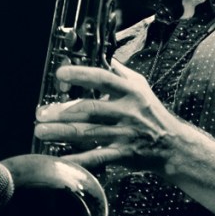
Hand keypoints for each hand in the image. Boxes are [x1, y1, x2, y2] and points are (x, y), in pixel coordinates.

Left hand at [34, 59, 182, 172]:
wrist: (173, 144)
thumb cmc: (153, 113)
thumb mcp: (142, 88)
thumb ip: (121, 73)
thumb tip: (104, 56)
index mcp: (131, 92)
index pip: (104, 79)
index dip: (82, 76)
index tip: (61, 74)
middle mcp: (128, 112)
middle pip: (92, 109)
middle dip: (64, 111)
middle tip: (42, 112)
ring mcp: (126, 134)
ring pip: (89, 133)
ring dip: (62, 133)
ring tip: (41, 131)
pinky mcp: (124, 154)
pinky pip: (97, 157)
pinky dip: (77, 160)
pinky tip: (60, 159)